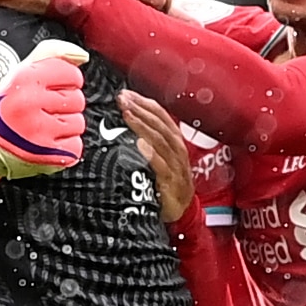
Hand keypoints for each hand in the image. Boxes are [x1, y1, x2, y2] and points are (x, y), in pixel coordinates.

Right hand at [0, 50, 90, 179]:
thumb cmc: (4, 107)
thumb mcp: (20, 72)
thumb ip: (51, 54)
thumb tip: (81, 55)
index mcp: (24, 79)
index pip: (71, 73)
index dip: (64, 80)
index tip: (49, 88)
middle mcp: (29, 104)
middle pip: (77, 99)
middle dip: (64, 104)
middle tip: (41, 109)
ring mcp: (39, 131)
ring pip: (78, 123)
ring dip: (65, 126)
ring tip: (42, 125)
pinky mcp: (47, 154)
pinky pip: (75, 145)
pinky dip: (64, 146)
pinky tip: (45, 140)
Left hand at [122, 90, 197, 220]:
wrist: (183, 211)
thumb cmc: (169, 181)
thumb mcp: (163, 157)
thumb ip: (150, 140)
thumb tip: (129, 121)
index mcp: (175, 141)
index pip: (161, 115)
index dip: (145, 103)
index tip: (126, 94)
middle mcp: (177, 150)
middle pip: (160, 124)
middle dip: (141, 109)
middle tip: (123, 99)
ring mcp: (176, 166)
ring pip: (160, 140)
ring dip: (143, 126)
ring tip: (127, 114)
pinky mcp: (171, 183)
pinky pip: (161, 166)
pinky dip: (151, 154)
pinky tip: (140, 145)